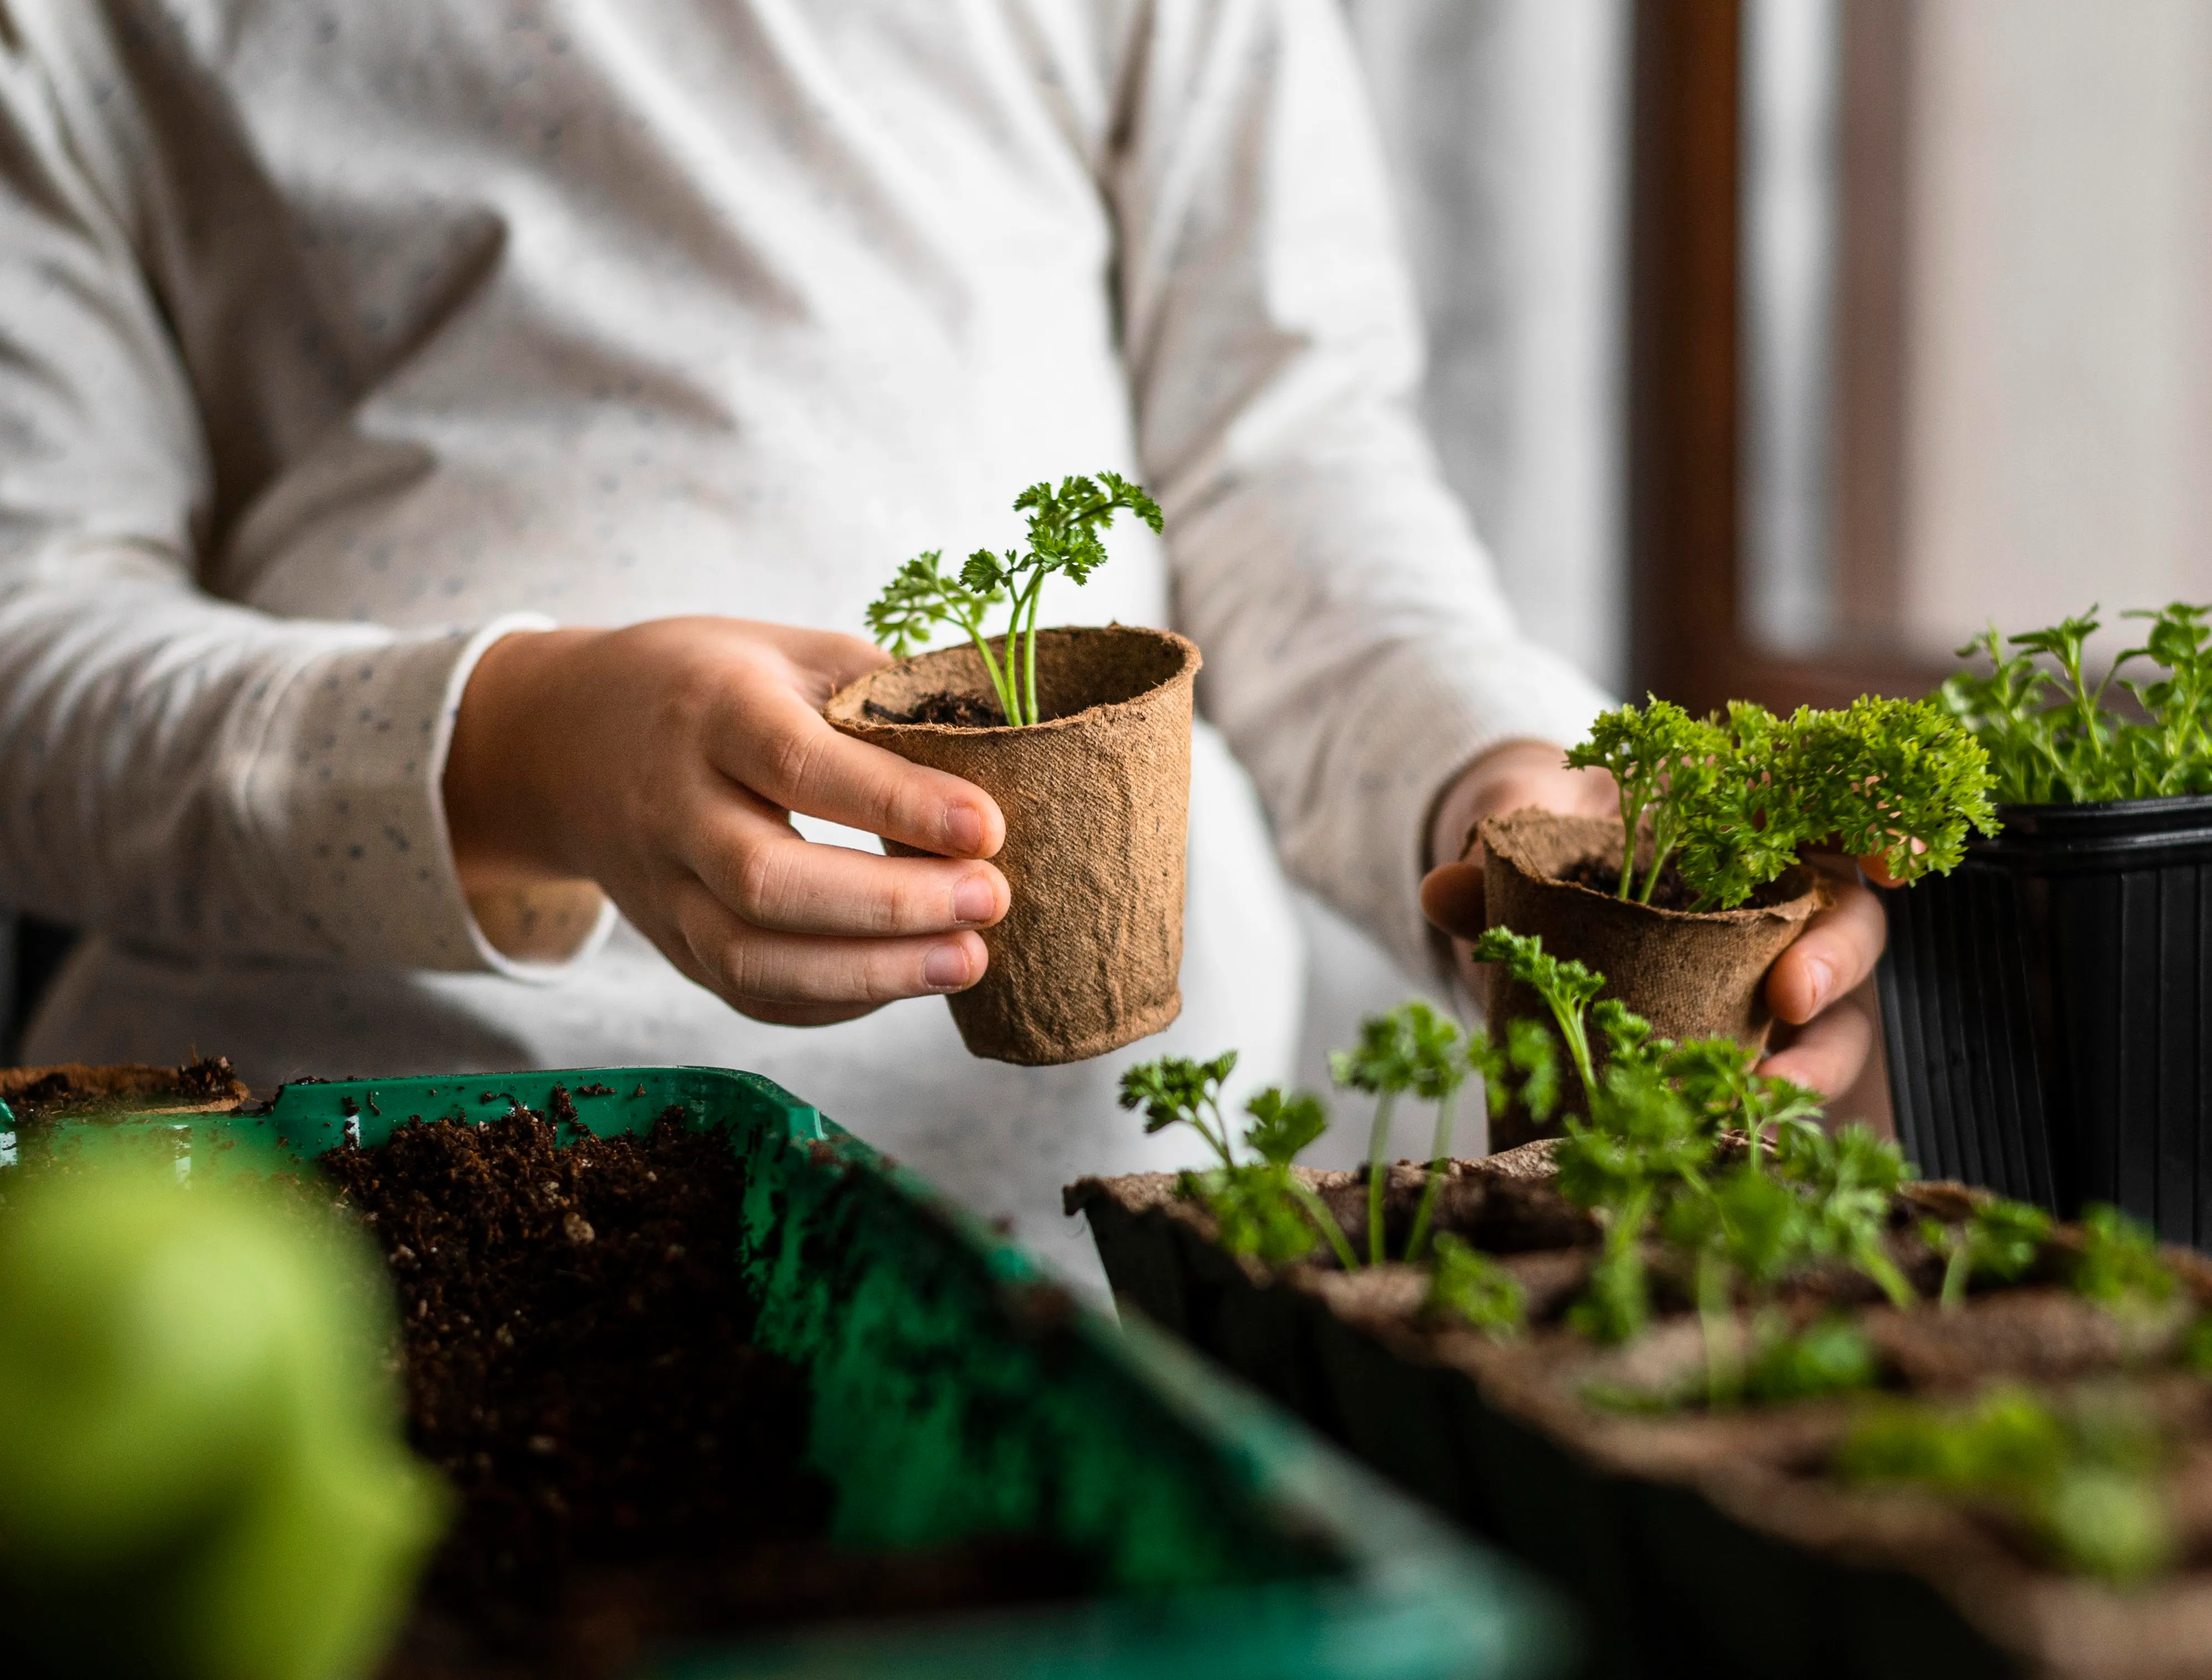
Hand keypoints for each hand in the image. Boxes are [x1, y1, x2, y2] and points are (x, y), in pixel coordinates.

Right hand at [444, 618, 1008, 1024]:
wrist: (562, 740)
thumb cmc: (707, 684)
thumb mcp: (787, 650)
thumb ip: (880, 691)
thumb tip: (1005, 735)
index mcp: (709, 711)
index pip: (798, 764)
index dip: (896, 803)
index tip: (988, 826)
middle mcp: (672, 805)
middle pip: (769, 878)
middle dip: (892, 903)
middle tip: (994, 900)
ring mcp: (661, 888)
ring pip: (751, 958)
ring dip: (870, 974)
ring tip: (970, 961)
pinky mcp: (670, 943)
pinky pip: (749, 994)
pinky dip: (834, 1001)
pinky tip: (907, 981)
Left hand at [1415, 739, 1886, 1099]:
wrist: (1520, 892)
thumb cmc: (1547, 841)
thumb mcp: (1518, 836)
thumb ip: (1493, 854)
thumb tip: (1444, 891)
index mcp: (1738, 809)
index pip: (1830, 796)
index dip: (1874, 817)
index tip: (1895, 854)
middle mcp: (1778, 888)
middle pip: (1846, 914)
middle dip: (1835, 956)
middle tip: (1792, 997)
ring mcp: (1771, 967)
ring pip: (1834, 1011)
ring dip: (1817, 1056)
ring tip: (1767, 1094)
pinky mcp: (1746, 1037)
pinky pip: (1783, 1071)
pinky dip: (1773, 1102)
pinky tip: (1742, 1131)